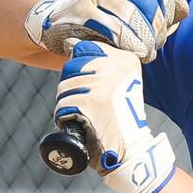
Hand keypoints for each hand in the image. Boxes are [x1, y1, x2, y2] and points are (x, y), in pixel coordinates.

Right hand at [26, 0, 187, 62]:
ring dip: (141, 41)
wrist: (59, 21)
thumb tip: (185, 9)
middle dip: (155, 31)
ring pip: (130, 19)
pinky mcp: (81, 10)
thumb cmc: (105, 17)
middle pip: (147, 5)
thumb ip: (159, 9)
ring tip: (144, 52)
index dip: (167, 14)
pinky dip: (124, 45)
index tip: (164, 31)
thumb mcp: (131, 6)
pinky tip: (127, 52)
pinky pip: (111, 30)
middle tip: (154, 47)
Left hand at [53, 40, 176, 192]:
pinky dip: (67, 120)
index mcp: (126, 60)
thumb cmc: (120, 117)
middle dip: (73, 90)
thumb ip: (98, 61)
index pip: (84, 49)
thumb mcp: (118, 83)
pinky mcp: (89, 102)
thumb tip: (70, 43)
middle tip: (93, 106)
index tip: (99, 90)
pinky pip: (63, 106)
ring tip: (90, 117)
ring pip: (64, 89)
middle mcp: (116, 68)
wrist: (130, 149)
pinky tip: (85, 125)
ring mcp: (102, 85)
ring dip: (70, 106)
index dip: (82, 72)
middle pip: (71, 69)